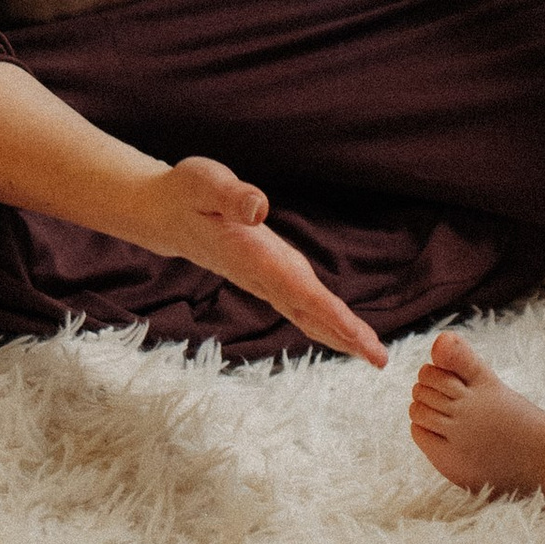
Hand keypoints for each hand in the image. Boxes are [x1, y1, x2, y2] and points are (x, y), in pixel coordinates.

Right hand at [141, 155, 388, 367]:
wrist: (164, 214)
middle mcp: (260, 274)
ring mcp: (262, 278)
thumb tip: (259, 208)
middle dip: (343, 335)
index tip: (358, 337)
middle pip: (307, 310)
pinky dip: (323, 319)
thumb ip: (231, 196)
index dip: (329, 314)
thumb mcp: (203, 183)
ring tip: (372, 354)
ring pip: (304, 312)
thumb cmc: (186, 193)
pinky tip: (340, 331)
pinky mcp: (264, 275)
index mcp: (252, 255)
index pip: (297, 289)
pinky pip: (299, 303)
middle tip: (380, 360)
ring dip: (338, 333)